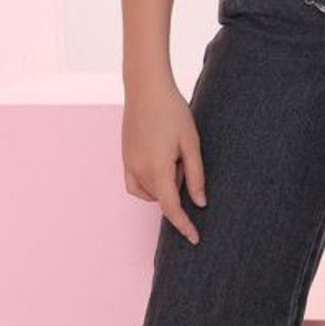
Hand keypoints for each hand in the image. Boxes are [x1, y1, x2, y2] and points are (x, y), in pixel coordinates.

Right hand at [122, 79, 206, 245]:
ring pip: (150, 192)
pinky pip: (136, 185)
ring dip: (164, 184)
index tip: (195, 239)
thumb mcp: (191, 144)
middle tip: (182, 156)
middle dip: (178, 186)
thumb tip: (200, 203)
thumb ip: (196, 176)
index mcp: (157, 169)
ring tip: (171, 154)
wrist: (146, 87)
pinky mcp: (124, 158)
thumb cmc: (172, 111)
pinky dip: (150, 184)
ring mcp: (128, 164)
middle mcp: (139, 171)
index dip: (184, 225)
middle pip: (163, 198)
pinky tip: (159, 164)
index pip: (172, 208)